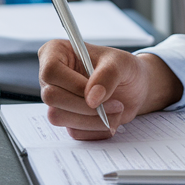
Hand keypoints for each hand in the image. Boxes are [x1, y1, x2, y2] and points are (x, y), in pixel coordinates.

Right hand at [37, 41, 181, 139]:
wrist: (133, 87)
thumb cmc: (122, 68)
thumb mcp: (120, 63)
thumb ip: (107, 75)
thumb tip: (91, 99)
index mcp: (56, 53)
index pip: (51, 71)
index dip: (73, 85)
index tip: (98, 93)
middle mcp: (51, 77)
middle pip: (51, 97)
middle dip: (85, 106)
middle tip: (116, 104)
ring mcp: (56, 100)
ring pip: (58, 117)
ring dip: (92, 119)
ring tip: (117, 110)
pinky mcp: (66, 119)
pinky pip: (73, 131)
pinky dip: (96, 129)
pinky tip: (111, 119)